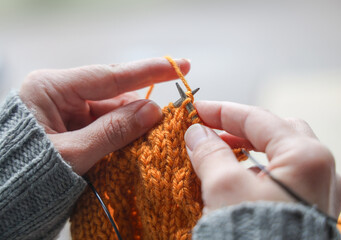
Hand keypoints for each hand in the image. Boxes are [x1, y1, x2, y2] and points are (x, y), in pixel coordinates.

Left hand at [20, 57, 189, 174]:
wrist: (3, 200)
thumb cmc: (26, 175)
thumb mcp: (72, 154)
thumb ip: (113, 131)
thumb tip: (153, 110)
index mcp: (49, 88)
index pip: (108, 75)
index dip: (147, 71)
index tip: (179, 65)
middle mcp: (58, 93)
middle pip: (111, 93)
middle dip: (140, 103)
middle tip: (170, 112)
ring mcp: (65, 109)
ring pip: (110, 111)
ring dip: (132, 122)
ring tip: (154, 133)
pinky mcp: (71, 125)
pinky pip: (104, 124)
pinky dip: (121, 133)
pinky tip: (136, 141)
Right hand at [184, 101, 340, 216]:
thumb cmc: (254, 237)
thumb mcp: (224, 188)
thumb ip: (210, 152)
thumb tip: (196, 132)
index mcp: (306, 157)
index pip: (258, 118)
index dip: (223, 111)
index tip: (196, 109)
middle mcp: (321, 171)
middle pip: (275, 131)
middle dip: (240, 127)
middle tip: (210, 130)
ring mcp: (319, 191)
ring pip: (281, 153)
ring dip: (249, 147)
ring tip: (220, 151)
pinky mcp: (309, 209)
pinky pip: (283, 176)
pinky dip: (259, 168)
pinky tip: (239, 176)